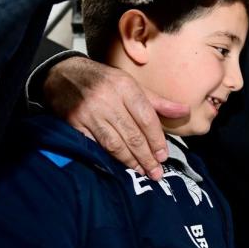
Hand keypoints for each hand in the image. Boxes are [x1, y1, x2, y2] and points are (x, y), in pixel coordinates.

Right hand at [44, 57, 188, 179]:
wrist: (63, 74)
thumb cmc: (104, 81)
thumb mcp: (132, 85)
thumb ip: (157, 102)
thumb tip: (185, 111)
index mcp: (125, 88)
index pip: (146, 119)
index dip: (156, 140)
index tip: (164, 156)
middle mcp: (108, 100)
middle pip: (132, 134)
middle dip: (146, 156)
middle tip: (156, 173)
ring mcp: (90, 113)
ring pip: (114, 143)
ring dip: (129, 161)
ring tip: (141, 171)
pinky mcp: (75, 123)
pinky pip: (95, 145)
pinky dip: (108, 157)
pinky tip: (118, 165)